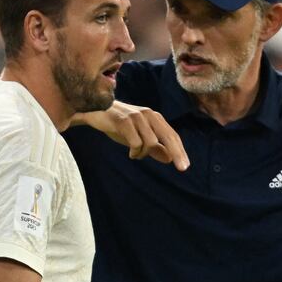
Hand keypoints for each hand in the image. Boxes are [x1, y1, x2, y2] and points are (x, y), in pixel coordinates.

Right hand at [75, 101, 189, 170]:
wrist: (96, 112)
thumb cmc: (118, 125)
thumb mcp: (138, 137)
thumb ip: (154, 146)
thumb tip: (169, 159)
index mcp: (154, 118)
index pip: (172, 135)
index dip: (180, 150)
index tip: (185, 166)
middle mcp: (148, 115)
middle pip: (168, 137)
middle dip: (177, 153)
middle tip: (182, 169)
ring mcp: (136, 117)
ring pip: (150, 142)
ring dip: (143, 154)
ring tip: (135, 155)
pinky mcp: (124, 121)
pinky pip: (136, 142)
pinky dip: (135, 152)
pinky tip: (130, 153)